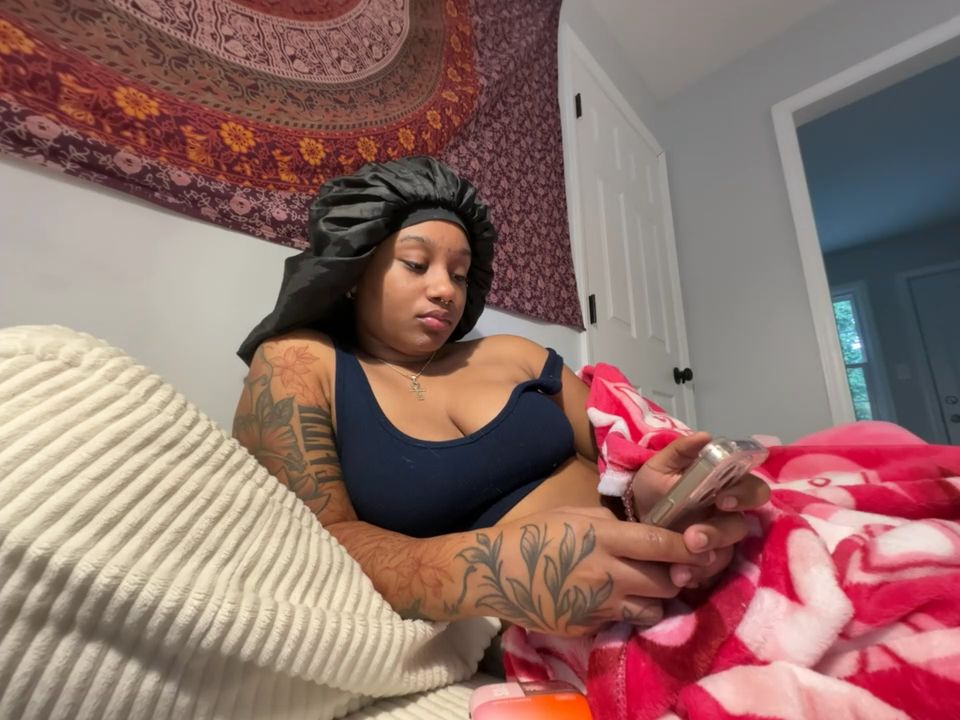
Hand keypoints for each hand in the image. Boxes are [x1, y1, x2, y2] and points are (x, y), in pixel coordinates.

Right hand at [477, 506, 714, 635]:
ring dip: (656, 599)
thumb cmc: (532, 534)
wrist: (494, 572)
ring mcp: (599, 604)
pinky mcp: (589, 626)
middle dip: (677, 576)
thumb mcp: (572, 513)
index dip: (688, 546)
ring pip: (652, 610)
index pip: (660, 544)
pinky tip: (615, 601)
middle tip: (673, 568)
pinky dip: (627, 612)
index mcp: (603, 538)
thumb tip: (638, 528)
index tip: (704, 544)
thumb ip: (610, 522)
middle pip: (666, 582)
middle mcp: (607, 573)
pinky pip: (623, 622)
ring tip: (644, 588)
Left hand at [630, 432, 770, 588]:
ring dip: (705, 560)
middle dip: (718, 534)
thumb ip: (681, 451)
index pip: (753, 490)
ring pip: (727, 553)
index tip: (722, 499)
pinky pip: (711, 574)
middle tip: (692, 538)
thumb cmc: (653, 488)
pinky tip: (677, 576)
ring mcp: (720, 543)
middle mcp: (729, 516)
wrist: (631, 518)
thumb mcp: (660, 466)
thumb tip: (705, 437)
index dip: (744, 496)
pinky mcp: (707, 564)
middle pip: (741, 527)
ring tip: (679, 567)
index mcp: (725, 488)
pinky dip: (694, 576)